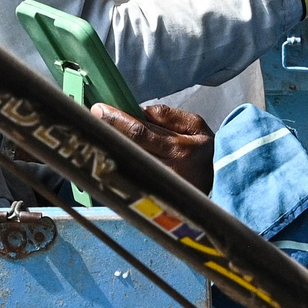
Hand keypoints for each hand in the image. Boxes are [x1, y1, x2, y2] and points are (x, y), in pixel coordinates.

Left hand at [91, 102, 213, 192]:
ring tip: (95, 135)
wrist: (218, 184)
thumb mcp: (196, 127)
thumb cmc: (205, 152)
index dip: (117, 120)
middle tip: (90, 119)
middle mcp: (168, 171)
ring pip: (125, 165)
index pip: (141, 132)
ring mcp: (158, 188)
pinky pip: (129, 179)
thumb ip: (168, 116)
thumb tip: (138, 111)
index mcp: (180, 150)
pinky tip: (106, 156)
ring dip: (108, 149)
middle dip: (107, 132)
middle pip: (128, 148)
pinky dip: (115, 166)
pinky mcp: (152, 198)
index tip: (99, 109)